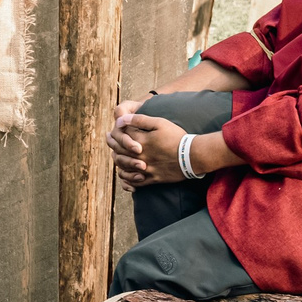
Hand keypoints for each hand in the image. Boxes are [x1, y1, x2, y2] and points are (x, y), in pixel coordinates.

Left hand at [109, 113, 237, 187]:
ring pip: (124, 167)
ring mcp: (145, 169)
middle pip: (120, 151)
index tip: (112, 128)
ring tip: (114, 155)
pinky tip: (124, 175)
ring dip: (117, 160)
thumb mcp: (160, 123)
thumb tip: (120, 119)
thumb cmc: (177, 137)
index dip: (115, 131)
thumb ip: (140, 120)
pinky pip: (134, 182)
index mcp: (141, 142)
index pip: (121, 136)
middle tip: (108, 138)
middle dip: (112, 143)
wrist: (192, 156)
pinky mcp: (152, 178)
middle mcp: (140, 157)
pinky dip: (127, 179)